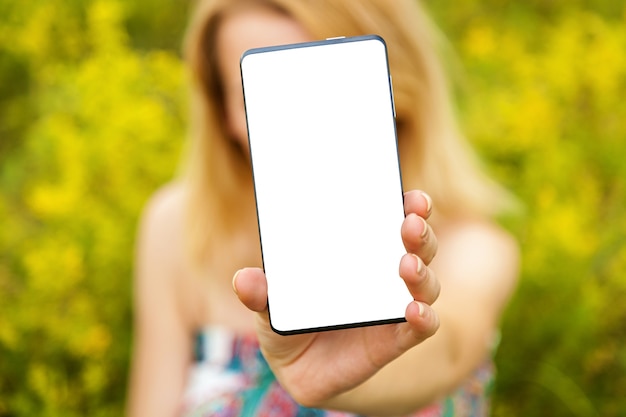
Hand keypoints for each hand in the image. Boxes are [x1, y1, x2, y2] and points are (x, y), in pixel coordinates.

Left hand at [232, 190, 439, 407]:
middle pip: (416, 246)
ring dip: (422, 271)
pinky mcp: (395, 339)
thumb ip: (261, 294)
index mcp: (359, 253)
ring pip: (424, 283)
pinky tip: (415, 311)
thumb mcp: (270, 306)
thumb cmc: (290, 321)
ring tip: (407, 264)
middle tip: (410, 221)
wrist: (300, 369)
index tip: (407, 195)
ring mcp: (394, 306)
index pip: (388, 221)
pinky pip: (421, 327)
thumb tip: (244, 279)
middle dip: (419, 231)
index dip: (405, 205)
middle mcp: (385, 274)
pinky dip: (424, 318)